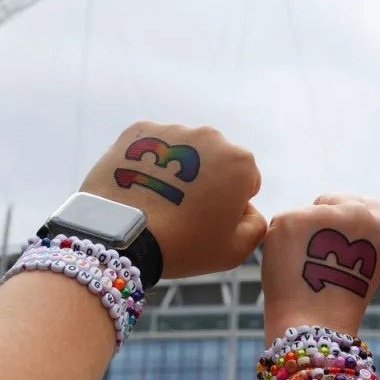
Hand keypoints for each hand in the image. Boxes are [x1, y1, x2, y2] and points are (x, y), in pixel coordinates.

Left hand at [80, 121, 265, 278]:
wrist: (122, 236)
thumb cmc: (184, 245)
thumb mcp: (236, 250)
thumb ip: (256, 224)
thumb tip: (246, 208)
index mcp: (241, 161)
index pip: (246, 181)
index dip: (231, 205)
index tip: (210, 221)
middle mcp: (211, 136)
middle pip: (216, 161)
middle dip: (207, 181)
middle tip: (184, 212)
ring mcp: (173, 129)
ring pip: (183, 151)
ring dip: (178, 171)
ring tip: (159, 202)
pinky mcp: (139, 131)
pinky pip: (152, 147)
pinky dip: (150, 163)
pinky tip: (141, 188)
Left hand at [261, 194, 379, 342]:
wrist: (315, 325)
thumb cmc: (337, 298)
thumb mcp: (364, 259)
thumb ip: (356, 230)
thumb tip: (329, 209)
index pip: (359, 203)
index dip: (343, 225)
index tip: (338, 250)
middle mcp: (358, 212)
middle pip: (330, 201)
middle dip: (320, 223)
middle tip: (318, 261)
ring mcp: (325, 213)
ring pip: (305, 213)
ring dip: (300, 234)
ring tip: (305, 267)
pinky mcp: (293, 218)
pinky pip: (283, 222)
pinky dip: (280, 241)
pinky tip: (289, 266)